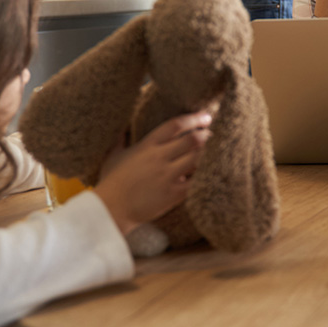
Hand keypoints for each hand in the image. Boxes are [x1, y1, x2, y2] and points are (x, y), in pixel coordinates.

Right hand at [93, 111, 211, 235]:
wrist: (111, 209)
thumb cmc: (111, 182)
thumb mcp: (113, 156)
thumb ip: (120, 140)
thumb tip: (122, 127)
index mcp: (147, 145)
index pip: (175, 125)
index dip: (194, 118)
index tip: (206, 116)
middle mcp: (159, 157)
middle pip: (192, 139)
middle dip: (207, 135)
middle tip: (214, 136)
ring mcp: (167, 176)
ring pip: (198, 159)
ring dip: (209, 154)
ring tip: (216, 153)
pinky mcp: (173, 194)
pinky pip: (197, 182)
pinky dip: (206, 176)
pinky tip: (211, 174)